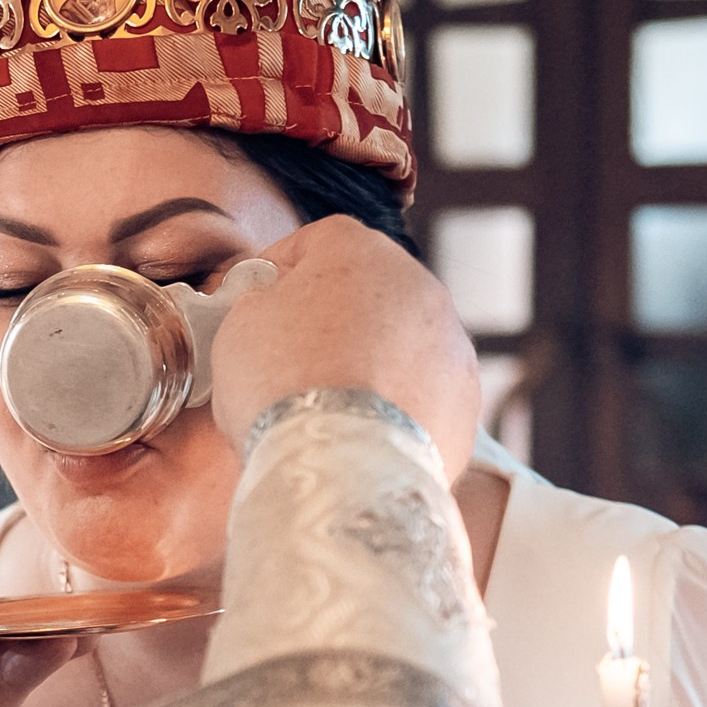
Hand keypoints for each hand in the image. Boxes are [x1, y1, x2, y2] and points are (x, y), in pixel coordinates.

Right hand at [209, 215, 480, 480]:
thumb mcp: (240, 323)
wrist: (343, 464)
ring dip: (372, 361)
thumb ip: (262, 298)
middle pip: (368, 290)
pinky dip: (399, 404)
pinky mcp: (466, 397)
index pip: (315, 241)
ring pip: (403, 341)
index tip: (259, 300)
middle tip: (293, 357)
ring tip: (331, 405)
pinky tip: (364, 432)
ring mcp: (451, 341)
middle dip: (334, 317)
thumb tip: (276, 302)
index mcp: (358, 249)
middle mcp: (417, 283)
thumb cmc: (283, 384)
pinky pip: (425, 390)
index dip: (281, 270)